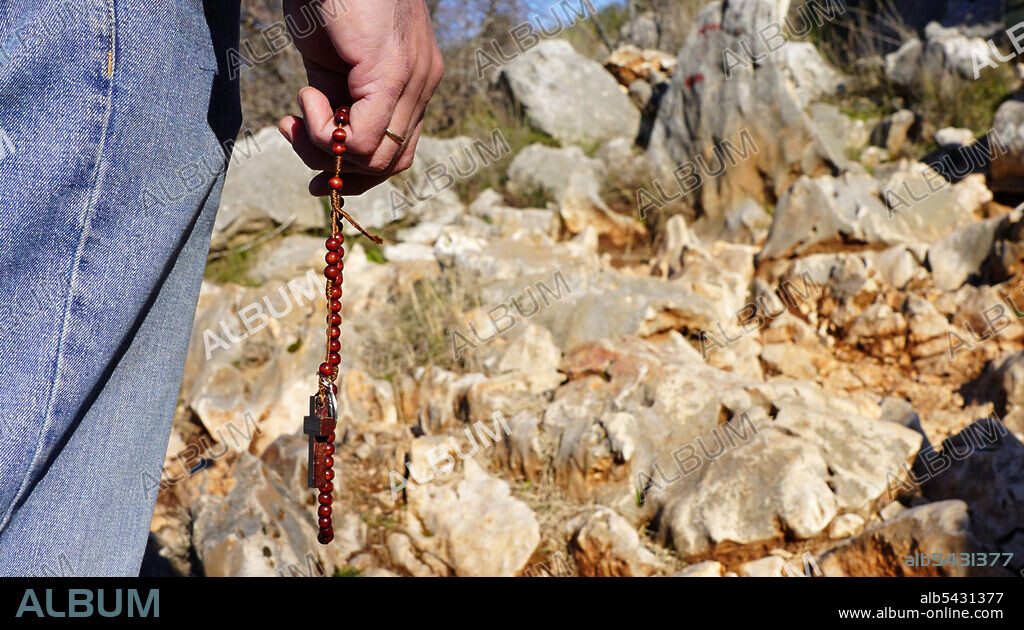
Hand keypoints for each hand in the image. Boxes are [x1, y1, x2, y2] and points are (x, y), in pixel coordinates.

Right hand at [277, 0, 443, 195]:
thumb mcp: (333, 59)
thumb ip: (339, 97)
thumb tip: (329, 138)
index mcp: (412, 83)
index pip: (398, 153)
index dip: (358, 173)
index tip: (317, 175)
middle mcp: (421, 85)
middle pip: (391, 164)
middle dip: (339, 168)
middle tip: (297, 138)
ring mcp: (412, 80)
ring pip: (378, 158)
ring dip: (326, 148)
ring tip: (299, 114)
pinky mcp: (392, 72)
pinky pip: (362, 138)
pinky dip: (325, 131)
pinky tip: (307, 98)